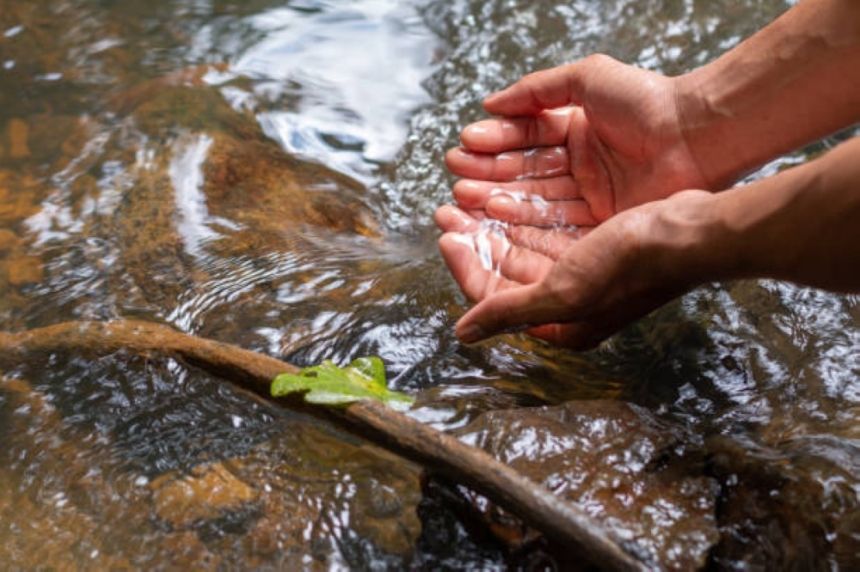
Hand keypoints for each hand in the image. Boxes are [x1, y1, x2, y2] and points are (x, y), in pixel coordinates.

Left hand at [436, 191, 716, 348]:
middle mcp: (568, 304)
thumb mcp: (565, 291)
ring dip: (494, 224)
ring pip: (522, 248)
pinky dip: (524, 216)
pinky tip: (507, 194)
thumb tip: (462, 334)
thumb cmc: (632, 264)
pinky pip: (545, 231)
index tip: (445, 234)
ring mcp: (583, 275)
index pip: (493, 298)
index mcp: (560, 324)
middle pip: (504, 271)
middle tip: (449, 209)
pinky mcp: (594, 247)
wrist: (691, 231)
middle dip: (474, 240)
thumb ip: (510, 310)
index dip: (464, 265)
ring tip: (469, 196)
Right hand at [446, 55, 710, 224]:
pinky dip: (525, 219)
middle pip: (525, 172)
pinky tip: (496, 214)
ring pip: (535, 198)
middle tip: (456, 176)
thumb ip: (536, 90)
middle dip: (489, 173)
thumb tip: (489, 103)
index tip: (464, 145)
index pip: (526, 138)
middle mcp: (581, 166)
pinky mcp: (602, 222)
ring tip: (466, 195)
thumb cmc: (647, 100)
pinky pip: (556, 221)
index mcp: (577, 130)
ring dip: (499, 197)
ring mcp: (591, 196)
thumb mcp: (587, 79)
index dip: (495, 142)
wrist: (698, 134)